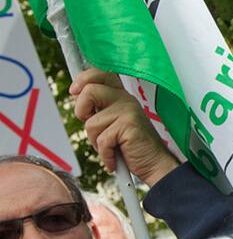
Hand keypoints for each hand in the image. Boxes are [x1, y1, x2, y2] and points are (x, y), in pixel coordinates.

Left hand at [70, 69, 179, 185]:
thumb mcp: (111, 123)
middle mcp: (126, 99)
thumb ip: (97, 108)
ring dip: (96, 141)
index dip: (83, 78)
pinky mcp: (129, 125)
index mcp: (121, 96)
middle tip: (93, 125)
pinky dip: (105, 154)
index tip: (73, 91)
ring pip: (91, 123)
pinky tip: (115, 157)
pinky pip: (101, 140)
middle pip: (89, 90)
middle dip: (81, 111)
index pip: (100, 74)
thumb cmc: (130, 146)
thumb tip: (75, 95)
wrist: (154, 163)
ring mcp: (129, 111)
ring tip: (111, 146)